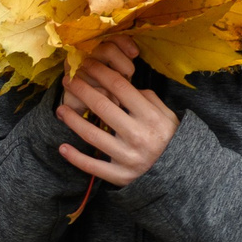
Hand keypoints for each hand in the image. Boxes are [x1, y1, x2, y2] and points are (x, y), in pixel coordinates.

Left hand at [56, 37, 177, 187]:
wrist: (181, 174)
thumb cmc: (170, 138)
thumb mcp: (167, 115)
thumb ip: (147, 98)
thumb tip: (125, 85)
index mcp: (150, 116)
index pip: (120, 87)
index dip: (100, 72)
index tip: (87, 64)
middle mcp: (138, 135)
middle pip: (102, 106)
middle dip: (81, 90)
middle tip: (68, 81)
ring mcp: (128, 157)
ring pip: (93, 136)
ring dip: (72, 120)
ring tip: (60, 109)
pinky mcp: (121, 176)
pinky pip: (94, 167)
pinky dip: (76, 158)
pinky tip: (62, 147)